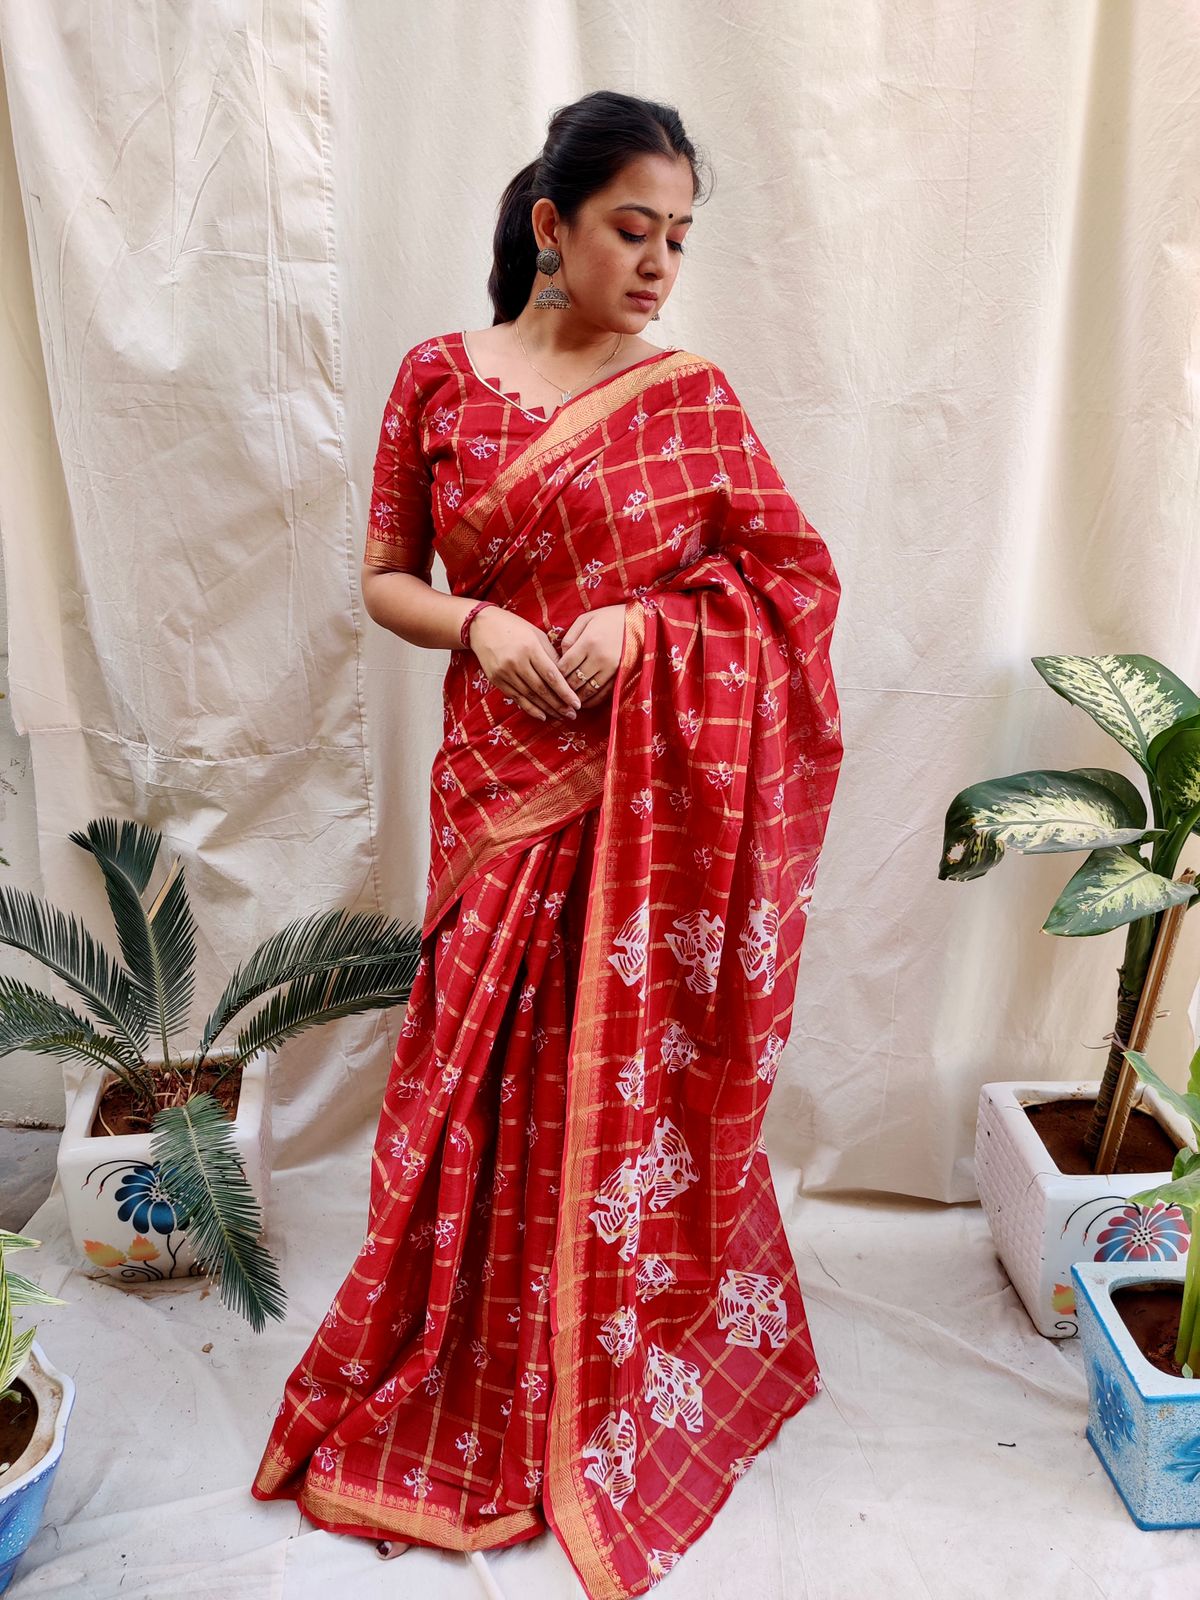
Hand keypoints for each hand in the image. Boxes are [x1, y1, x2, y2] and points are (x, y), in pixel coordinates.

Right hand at [468, 606, 581, 722]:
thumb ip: (551, 655)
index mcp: (530, 647)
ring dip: (547, 709)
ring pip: (529, 696)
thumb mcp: (536, 635)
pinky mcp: (496, 679)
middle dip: (559, 704)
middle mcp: (517, 661)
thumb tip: (566, 677)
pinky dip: (530, 708)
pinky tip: (542, 715)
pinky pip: (516, 698)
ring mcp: (504, 672)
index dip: (565, 692)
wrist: (482, 626)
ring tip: (561, 716)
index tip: (577, 703)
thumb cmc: (515, 628)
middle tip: (573, 715)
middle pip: (541, 689)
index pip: (551, 675)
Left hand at [557, 605, 626, 708]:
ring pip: (588, 690)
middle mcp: (599, 657)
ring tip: (568, 700)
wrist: (639, 621)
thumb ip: (570, 637)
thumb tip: (561, 656)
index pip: (565, 666)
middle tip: (555, 692)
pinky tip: (584, 703)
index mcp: (588, 642)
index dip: (555, 674)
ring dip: (576, 698)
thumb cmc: (608, 617)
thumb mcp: (586, 619)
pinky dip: (593, 701)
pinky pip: (604, 693)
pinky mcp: (620, 675)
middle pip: (575, 680)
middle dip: (563, 688)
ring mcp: (611, 668)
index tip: (550, 677)